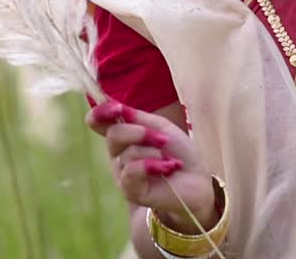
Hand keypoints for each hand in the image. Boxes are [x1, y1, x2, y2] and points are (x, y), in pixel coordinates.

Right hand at [85, 100, 219, 232]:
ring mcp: (122, 174)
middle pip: (113, 135)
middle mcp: (117, 155)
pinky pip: (131, 171)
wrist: (197, 179)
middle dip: (140, 133)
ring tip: (170, 161)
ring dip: (154, 152)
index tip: (117, 108)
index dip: (101, 112)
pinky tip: (166, 169)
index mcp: (122, 136)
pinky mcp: (130, 191)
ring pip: (127, 153)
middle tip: (163, 140)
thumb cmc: (179, 152)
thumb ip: (136, 117)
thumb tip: (113, 104)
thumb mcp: (160, 126)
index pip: (97, 122)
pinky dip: (152, 166)